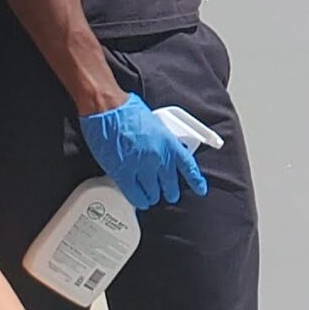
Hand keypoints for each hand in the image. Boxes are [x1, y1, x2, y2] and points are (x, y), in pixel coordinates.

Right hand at [80, 94, 208, 210]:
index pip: (188, 166)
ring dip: (152, 196)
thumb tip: (162, 148)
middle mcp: (159, 157)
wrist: (108, 108)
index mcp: (169, 142)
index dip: (196, 181)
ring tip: (151, 198)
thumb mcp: (155, 123)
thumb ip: (161, 140)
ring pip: (152, 192)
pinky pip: (134, 194)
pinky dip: (138, 199)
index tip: (201, 189)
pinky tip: (139, 201)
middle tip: (169, 194)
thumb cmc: (127, 109)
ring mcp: (141, 167)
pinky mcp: (123, 173)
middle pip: (170, 184)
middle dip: (170, 192)